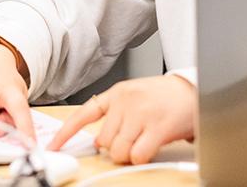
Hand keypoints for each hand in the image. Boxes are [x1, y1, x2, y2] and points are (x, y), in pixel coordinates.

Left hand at [47, 75, 195, 164]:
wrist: (194, 89)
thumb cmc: (165, 96)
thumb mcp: (134, 96)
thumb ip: (114, 114)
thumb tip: (97, 141)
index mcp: (116, 93)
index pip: (83, 114)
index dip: (66, 133)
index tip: (53, 147)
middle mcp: (125, 101)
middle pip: (103, 142)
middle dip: (116, 148)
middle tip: (132, 140)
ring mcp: (141, 114)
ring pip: (118, 151)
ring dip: (129, 154)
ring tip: (144, 141)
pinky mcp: (157, 127)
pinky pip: (137, 155)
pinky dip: (142, 157)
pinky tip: (151, 146)